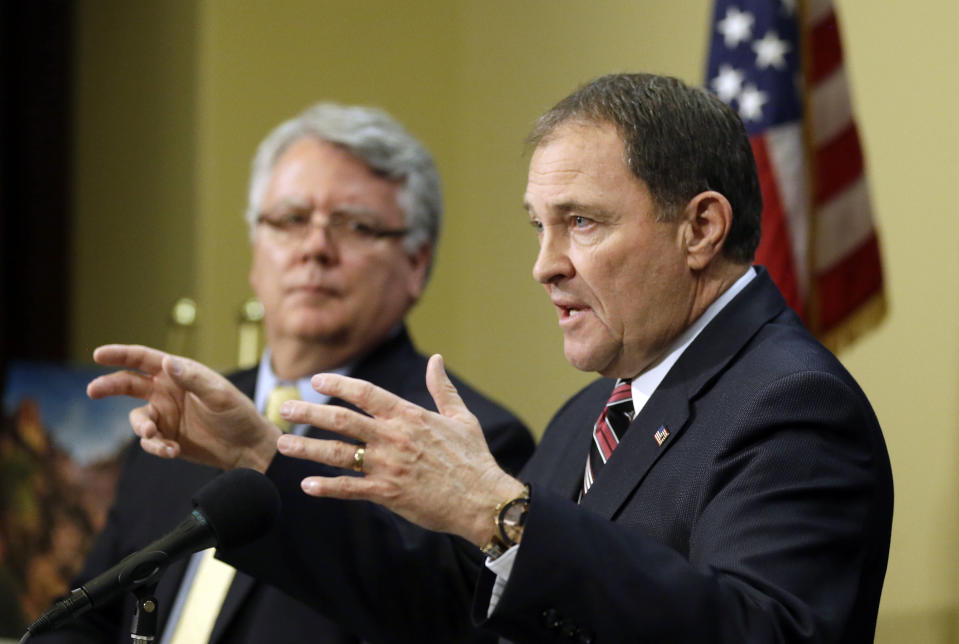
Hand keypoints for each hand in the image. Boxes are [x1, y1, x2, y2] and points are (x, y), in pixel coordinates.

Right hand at [87, 344, 280, 471]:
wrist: (247, 446)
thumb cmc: (238, 413)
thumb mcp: (220, 395)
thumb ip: (194, 379)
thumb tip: (168, 362)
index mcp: (178, 373)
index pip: (144, 359)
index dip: (120, 354)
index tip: (98, 354)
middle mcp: (166, 392)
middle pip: (128, 384)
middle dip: (108, 385)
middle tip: (92, 390)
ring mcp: (165, 415)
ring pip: (138, 419)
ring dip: (142, 427)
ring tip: (155, 435)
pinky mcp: (167, 438)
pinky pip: (151, 442)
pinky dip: (157, 447)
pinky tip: (173, 451)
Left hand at [275, 354, 525, 546]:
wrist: (483, 499)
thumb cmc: (474, 459)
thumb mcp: (460, 417)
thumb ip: (442, 388)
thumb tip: (436, 359)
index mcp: (409, 416)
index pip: (366, 393)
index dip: (338, 385)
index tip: (316, 380)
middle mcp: (394, 437)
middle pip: (343, 420)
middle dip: (309, 413)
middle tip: (284, 408)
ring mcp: (389, 465)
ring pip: (340, 453)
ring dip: (308, 448)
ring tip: (283, 444)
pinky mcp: (389, 493)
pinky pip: (351, 488)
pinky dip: (327, 487)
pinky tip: (307, 485)